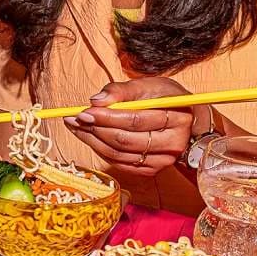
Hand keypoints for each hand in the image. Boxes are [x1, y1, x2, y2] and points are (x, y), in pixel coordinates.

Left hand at [63, 77, 197, 178]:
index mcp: (177, 118)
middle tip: (74, 119)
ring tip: (76, 127)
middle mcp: (173, 144)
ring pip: (119, 154)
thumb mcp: (147, 85)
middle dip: (95, 129)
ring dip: (92, 141)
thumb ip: (121, 90)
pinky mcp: (151, 170)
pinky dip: (101, 151)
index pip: (135, 120)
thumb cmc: (163, 98)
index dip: (107, 117)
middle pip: (125, 140)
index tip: (85, 111)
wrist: (182, 117)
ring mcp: (163, 160)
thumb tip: (96, 101)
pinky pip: (120, 163)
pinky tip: (90, 138)